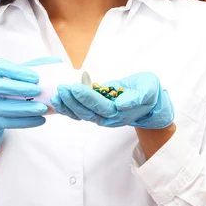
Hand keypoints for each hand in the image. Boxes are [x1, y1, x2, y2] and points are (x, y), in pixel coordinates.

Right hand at [0, 56, 61, 156]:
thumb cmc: (0, 84)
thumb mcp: (7, 71)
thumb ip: (27, 66)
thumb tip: (55, 63)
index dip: (15, 71)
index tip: (35, 76)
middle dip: (18, 88)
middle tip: (38, 90)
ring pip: (2, 108)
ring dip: (24, 109)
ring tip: (43, 108)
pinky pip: (8, 123)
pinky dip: (25, 122)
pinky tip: (40, 119)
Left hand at [50, 72, 173, 128]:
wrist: (149, 101)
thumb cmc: (149, 92)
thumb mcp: (149, 89)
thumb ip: (137, 97)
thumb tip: (121, 104)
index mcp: (121, 113)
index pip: (101, 107)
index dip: (87, 98)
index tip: (75, 88)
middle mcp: (108, 118)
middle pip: (87, 112)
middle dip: (72, 100)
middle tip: (62, 88)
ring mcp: (100, 115)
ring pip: (80, 114)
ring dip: (67, 105)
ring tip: (56, 94)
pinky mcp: (95, 110)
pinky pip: (78, 112)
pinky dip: (67, 107)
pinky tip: (57, 99)